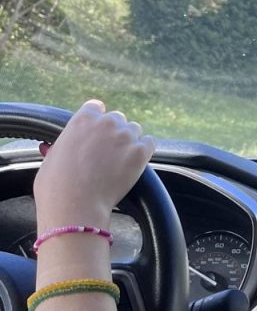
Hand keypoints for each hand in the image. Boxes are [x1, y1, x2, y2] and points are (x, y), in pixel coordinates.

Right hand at [33, 100, 155, 230]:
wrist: (75, 203)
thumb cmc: (57, 185)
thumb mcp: (53, 155)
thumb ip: (66, 143)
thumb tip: (66, 144)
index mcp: (83, 119)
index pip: (97, 107)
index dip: (98, 120)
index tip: (98, 131)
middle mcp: (106, 122)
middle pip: (118, 119)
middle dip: (114, 132)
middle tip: (109, 151)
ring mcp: (125, 136)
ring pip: (135, 130)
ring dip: (130, 141)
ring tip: (120, 160)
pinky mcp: (140, 151)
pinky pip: (150, 143)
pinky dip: (144, 151)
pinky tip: (136, 162)